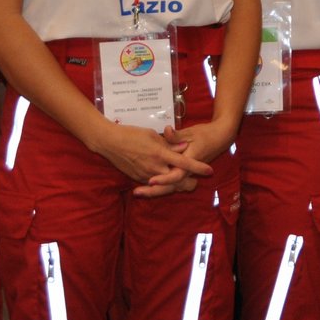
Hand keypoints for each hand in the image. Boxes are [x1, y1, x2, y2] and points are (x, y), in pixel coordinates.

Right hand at [90, 119, 212, 187]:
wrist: (109, 142)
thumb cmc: (131, 134)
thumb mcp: (153, 135)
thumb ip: (170, 143)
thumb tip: (185, 147)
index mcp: (160, 154)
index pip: (184, 163)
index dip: (198, 168)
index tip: (209, 171)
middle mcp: (155, 167)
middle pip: (177, 181)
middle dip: (188, 183)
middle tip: (196, 181)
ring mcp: (146, 175)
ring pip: (166, 186)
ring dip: (176, 185)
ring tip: (185, 183)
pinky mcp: (138, 178)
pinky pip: (154, 184)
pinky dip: (163, 183)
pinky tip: (166, 180)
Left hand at [135, 119, 236, 196]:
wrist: (220, 138)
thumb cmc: (206, 134)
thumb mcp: (191, 133)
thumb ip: (177, 135)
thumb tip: (167, 131)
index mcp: (189, 161)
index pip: (176, 175)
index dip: (163, 179)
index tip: (150, 181)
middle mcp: (187, 171)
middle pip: (170, 186)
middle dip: (153, 191)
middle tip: (137, 192)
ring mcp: (185, 173)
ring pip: (169, 187)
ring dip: (154, 190)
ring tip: (137, 191)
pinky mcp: (183, 172)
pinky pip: (171, 182)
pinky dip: (159, 185)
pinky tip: (145, 185)